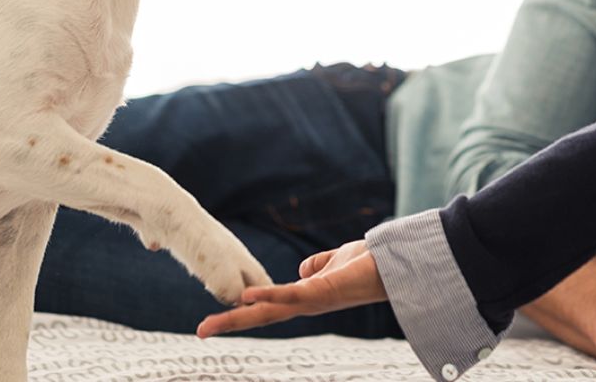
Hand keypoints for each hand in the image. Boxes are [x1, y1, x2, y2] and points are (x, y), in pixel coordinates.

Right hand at [196, 240, 385, 337]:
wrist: (394, 264)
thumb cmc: (368, 264)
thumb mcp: (335, 263)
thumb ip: (318, 266)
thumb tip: (302, 270)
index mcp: (305, 298)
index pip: (268, 307)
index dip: (243, 312)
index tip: (218, 318)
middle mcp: (306, 305)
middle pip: (261, 317)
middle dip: (230, 324)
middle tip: (200, 331)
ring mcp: (312, 301)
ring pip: (268, 311)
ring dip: (238, 318)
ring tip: (211, 325)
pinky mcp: (322, 292)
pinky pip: (290, 294)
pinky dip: (268, 294)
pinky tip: (247, 296)